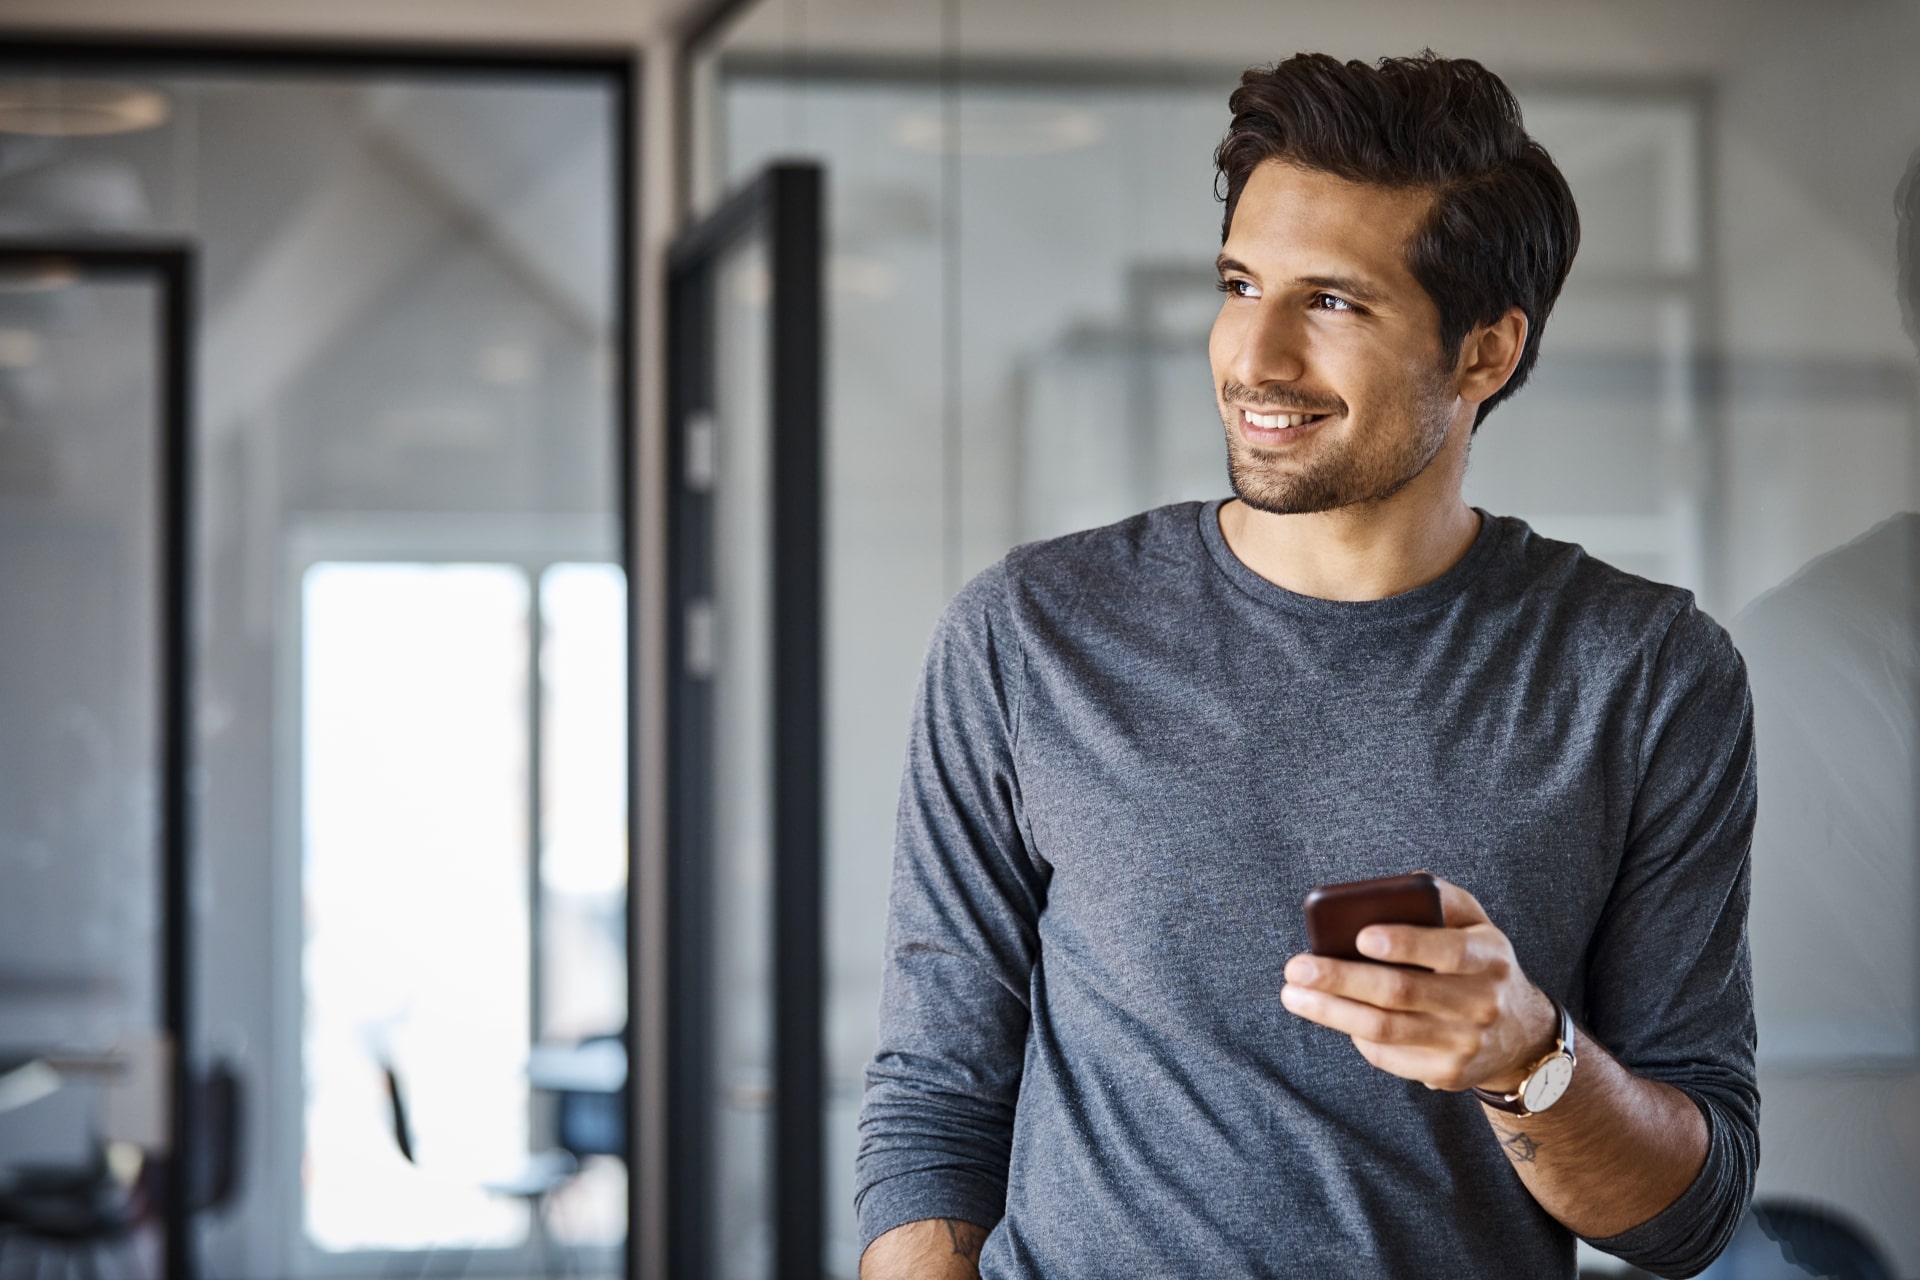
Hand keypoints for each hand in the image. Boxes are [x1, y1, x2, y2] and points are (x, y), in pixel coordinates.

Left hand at [1279, 876, 1555, 1092]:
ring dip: (1332, 1012)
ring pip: (1386, 1029)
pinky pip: (1389, 1055)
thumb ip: (1440, 898)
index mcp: (1489, 957)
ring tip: (1293, 994)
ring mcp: (1465, 1044)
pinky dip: (1355, 1034)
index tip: (1361, 937)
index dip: (1405, 944)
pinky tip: (1332, 1014)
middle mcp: (1482, 1003)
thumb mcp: (1475, 923)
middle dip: (1342, 979)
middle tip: (1296, 968)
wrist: (1520, 1034)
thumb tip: (1391, 886)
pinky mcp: (1447, 1074)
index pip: (1448, 950)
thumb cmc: (1478, 963)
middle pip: (1402, 993)